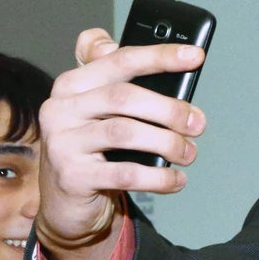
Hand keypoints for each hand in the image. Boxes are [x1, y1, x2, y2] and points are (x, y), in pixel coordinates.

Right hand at [36, 28, 206, 259]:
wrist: (65, 203)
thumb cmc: (94, 151)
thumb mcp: (104, 114)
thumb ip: (128, 85)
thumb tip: (175, 66)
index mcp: (72, 84)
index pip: (119, 60)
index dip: (159, 56)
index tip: (195, 56)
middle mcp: (61, 109)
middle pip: (123, 97)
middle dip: (169, 109)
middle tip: (198, 123)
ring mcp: (62, 143)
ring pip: (125, 133)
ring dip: (167, 143)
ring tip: (189, 153)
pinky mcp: (72, 177)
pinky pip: (125, 173)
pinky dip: (158, 177)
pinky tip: (176, 180)